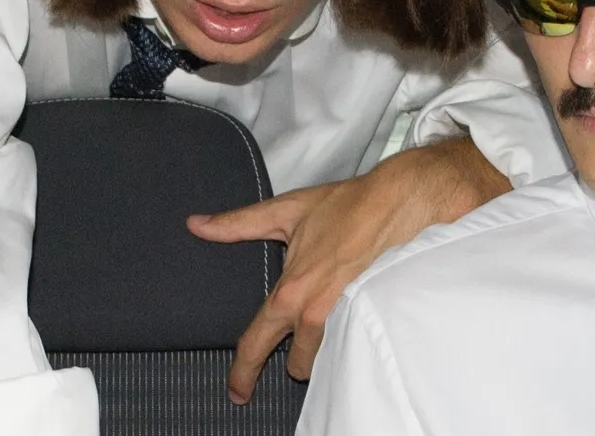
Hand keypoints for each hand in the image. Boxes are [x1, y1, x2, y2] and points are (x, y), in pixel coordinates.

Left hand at [186, 137, 510, 402]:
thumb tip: (197, 225)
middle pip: (296, 364)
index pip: (257, 343)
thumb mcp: (283, 212)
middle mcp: (316, 314)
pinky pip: (348, 345)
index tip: (237, 391)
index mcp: (291, 292)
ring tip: (324, 326)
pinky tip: (348, 322)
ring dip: (320, 350)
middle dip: (294, 359)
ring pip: (324, 358)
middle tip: (296, 341)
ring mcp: (345, 320)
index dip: (243, 372)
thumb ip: (236, 225)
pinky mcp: (370, 318)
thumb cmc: (344, 206)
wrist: (397, 204)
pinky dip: (343, 339)